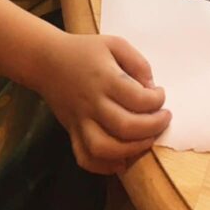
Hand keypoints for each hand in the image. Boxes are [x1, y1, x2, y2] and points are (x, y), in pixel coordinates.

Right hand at [36, 32, 170, 174]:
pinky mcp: (72, 132)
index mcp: (105, 79)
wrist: (46, 61)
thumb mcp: (115, 44)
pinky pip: (85, 158)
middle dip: (153, 127)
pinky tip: (121, 160)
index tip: (160, 95)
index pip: (138, 98)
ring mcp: (80, 121)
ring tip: (147, 139)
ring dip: (132, 149)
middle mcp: (92, 103)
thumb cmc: (84, 51)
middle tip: (163, 118)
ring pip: (105, 148)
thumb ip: (137, 62)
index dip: (157, 100)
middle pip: (125, 126)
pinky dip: (104, 166)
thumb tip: (151, 87)